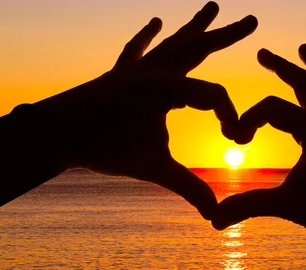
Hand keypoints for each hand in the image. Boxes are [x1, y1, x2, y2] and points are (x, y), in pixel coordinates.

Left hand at [39, 2, 256, 218]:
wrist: (54, 133)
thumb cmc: (102, 147)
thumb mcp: (152, 167)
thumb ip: (188, 187)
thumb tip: (217, 214)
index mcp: (166, 87)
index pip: (213, 96)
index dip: (230, 117)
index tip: (236, 140)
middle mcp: (154, 70)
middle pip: (199, 48)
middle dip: (228, 34)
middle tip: (252, 20)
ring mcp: (136, 69)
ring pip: (173, 42)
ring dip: (194, 26)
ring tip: (211, 6)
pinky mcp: (120, 74)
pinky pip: (137, 50)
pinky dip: (147, 37)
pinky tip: (155, 23)